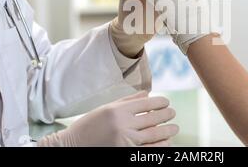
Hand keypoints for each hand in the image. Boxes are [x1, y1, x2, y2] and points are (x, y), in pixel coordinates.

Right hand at [38, 91, 178, 146]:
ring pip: (153, 135)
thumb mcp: (106, 108)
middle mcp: (122, 124)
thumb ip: (128, 101)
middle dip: (166, 115)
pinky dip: (159, 146)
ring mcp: (124, 141)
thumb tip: (147, 94)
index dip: (160, 102)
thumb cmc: (89, 125)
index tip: (166, 102)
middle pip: (152, 119)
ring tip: (174, 128)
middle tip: (172, 113)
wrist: (73, 146)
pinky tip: (166, 143)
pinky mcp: (125, 153)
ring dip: (167, 131)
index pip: (146, 103)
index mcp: (118, 110)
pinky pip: (148, 150)